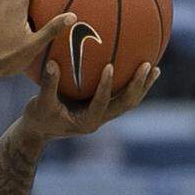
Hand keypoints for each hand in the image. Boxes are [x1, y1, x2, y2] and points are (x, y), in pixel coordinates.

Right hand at [21, 59, 159, 143]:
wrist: (40, 131)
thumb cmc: (38, 118)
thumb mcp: (39, 104)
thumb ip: (48, 85)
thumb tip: (52, 63)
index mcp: (86, 122)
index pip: (100, 104)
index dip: (106, 87)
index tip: (109, 66)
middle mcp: (99, 119)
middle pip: (125, 104)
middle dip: (138, 86)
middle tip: (147, 66)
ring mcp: (104, 114)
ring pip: (129, 101)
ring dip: (143, 86)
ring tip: (155, 68)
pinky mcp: (104, 108)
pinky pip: (122, 94)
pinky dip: (133, 82)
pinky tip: (141, 64)